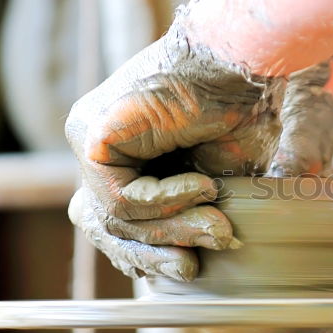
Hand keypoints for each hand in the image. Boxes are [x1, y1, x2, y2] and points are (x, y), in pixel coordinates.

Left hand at [66, 12, 332, 280]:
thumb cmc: (242, 113)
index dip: (148, 252)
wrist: (241, 63)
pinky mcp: (92, 135)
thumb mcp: (221, 181)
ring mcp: (89, 139)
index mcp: (126, 154)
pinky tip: (203, 186)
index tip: (190, 269)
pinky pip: (120, 198)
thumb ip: (197, 216)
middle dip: (151, 255)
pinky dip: (165, 203)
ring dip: (174, 228)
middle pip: (105, 225)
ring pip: (115, 218)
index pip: (118, 219)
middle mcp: (100, 147)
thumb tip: (189, 263)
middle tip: (191, 269)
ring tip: (217, 223)